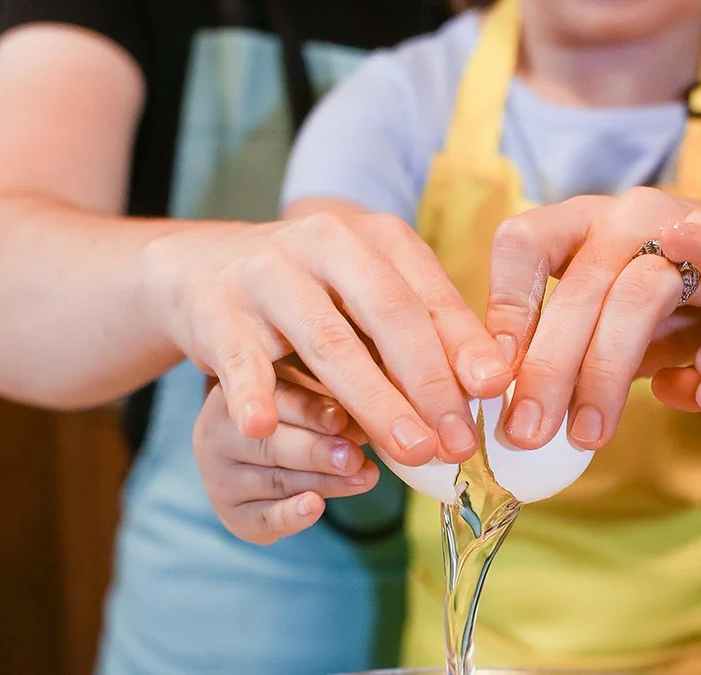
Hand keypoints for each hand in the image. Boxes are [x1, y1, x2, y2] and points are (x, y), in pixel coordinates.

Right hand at [142, 211, 512, 465]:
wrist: (206, 267)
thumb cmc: (315, 294)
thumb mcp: (373, 298)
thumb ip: (427, 332)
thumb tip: (492, 384)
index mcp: (377, 238)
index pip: (430, 297)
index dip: (465, 348)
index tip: (494, 395)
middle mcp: (326, 244)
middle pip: (389, 316)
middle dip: (429, 383)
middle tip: (456, 442)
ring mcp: (269, 275)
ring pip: (328, 343)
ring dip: (374, 402)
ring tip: (410, 451)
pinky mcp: (218, 310)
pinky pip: (240, 359)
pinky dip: (252, 394)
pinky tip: (264, 428)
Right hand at [192, 378, 377, 544]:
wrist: (260, 445)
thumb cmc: (299, 402)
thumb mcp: (313, 381)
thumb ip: (338, 387)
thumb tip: (389, 399)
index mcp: (236, 386)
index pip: (271, 398)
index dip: (311, 410)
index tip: (343, 418)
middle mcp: (217, 430)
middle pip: (271, 443)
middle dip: (318, 451)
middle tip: (356, 456)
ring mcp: (219, 474)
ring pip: (275, 481)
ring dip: (325, 482)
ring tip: (365, 477)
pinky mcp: (231, 513)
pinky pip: (262, 518)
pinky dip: (291, 515)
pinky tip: (316, 508)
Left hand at [483, 187, 700, 451]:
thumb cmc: (671, 297)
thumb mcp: (608, 324)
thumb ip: (567, 353)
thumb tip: (513, 413)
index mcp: (577, 226)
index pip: (523, 245)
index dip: (505, 307)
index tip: (491, 375)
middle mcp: (620, 217)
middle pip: (577, 289)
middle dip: (548, 368)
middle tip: (528, 432)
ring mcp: (678, 222)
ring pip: (634, 291)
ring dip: (606, 366)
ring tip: (588, 433)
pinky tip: (682, 243)